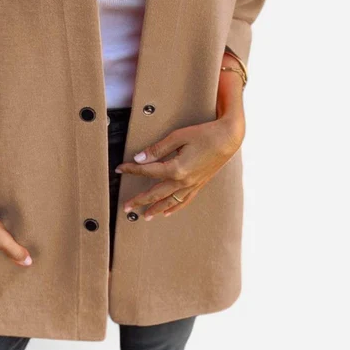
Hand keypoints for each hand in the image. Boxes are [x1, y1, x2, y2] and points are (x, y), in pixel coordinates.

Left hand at [115, 111, 244, 220]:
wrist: (229, 138)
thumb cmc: (205, 134)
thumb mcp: (179, 136)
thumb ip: (158, 149)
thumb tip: (140, 158)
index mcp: (176, 168)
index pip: (148, 171)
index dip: (132, 169)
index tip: (121, 168)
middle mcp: (184, 181)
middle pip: (155, 193)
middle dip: (139, 200)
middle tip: (125, 206)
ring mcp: (192, 185)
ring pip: (169, 201)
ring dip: (155, 209)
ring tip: (144, 216)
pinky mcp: (199, 184)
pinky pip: (184, 201)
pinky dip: (174, 208)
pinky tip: (167, 213)